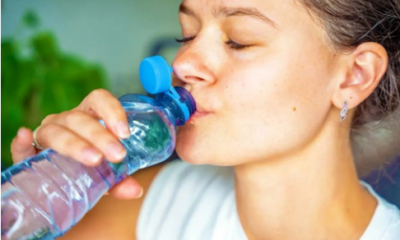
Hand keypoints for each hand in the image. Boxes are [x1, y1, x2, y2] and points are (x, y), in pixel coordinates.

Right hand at [10, 89, 142, 198]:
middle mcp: (67, 121)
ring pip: (56, 132)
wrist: (59, 182)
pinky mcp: (28, 153)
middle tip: (117, 155)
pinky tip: (24, 138)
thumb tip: (135, 190)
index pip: (98, 100)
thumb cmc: (85, 169)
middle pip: (80, 119)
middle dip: (100, 136)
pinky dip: (21, 143)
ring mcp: (47, 134)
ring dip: (74, 144)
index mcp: (88, 117)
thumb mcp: (105, 174)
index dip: (112, 111)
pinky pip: (22, 147)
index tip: (125, 133)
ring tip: (93, 158)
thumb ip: (119, 180)